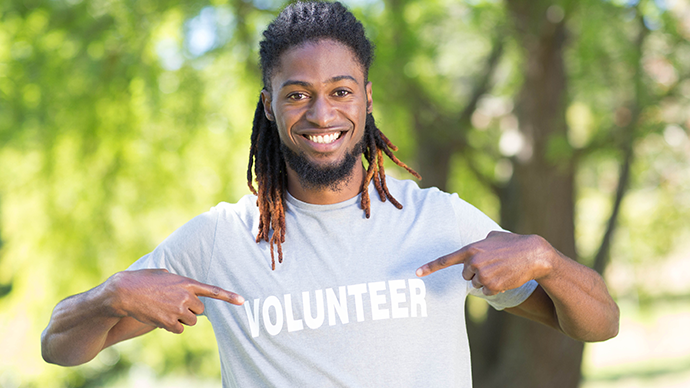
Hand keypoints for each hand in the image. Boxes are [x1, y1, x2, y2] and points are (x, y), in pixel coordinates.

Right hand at [108, 269, 243, 333]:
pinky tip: (160, 317)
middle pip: (200, 310)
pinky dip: (172, 326)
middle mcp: (186, 296)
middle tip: (175, 305)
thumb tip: (181, 286)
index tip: (242, 301)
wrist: (124, 292)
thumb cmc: (142, 280)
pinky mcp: (168, 322)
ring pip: (190, 321)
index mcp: (187, 283)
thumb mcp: (164, 274)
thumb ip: (177, 280)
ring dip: (181, 318)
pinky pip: (179, 329)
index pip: (212, 290)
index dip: (228, 296)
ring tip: (165, 309)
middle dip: (190, 310)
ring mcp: (178, 309)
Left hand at [416, 231, 551, 294]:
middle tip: (492, 265)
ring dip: (486, 280)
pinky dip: (495, 288)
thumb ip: (479, 243)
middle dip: (475, 272)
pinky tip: (505, 278)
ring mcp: (482, 275)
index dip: (430, 267)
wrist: (533, 255)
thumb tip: (474, 250)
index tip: (417, 273)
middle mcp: (473, 262)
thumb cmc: (514, 243)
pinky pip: (487, 292)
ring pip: (476, 284)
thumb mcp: (493, 237)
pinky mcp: (492, 286)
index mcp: (470, 249)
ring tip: (501, 270)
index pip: (446, 260)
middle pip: (465, 275)